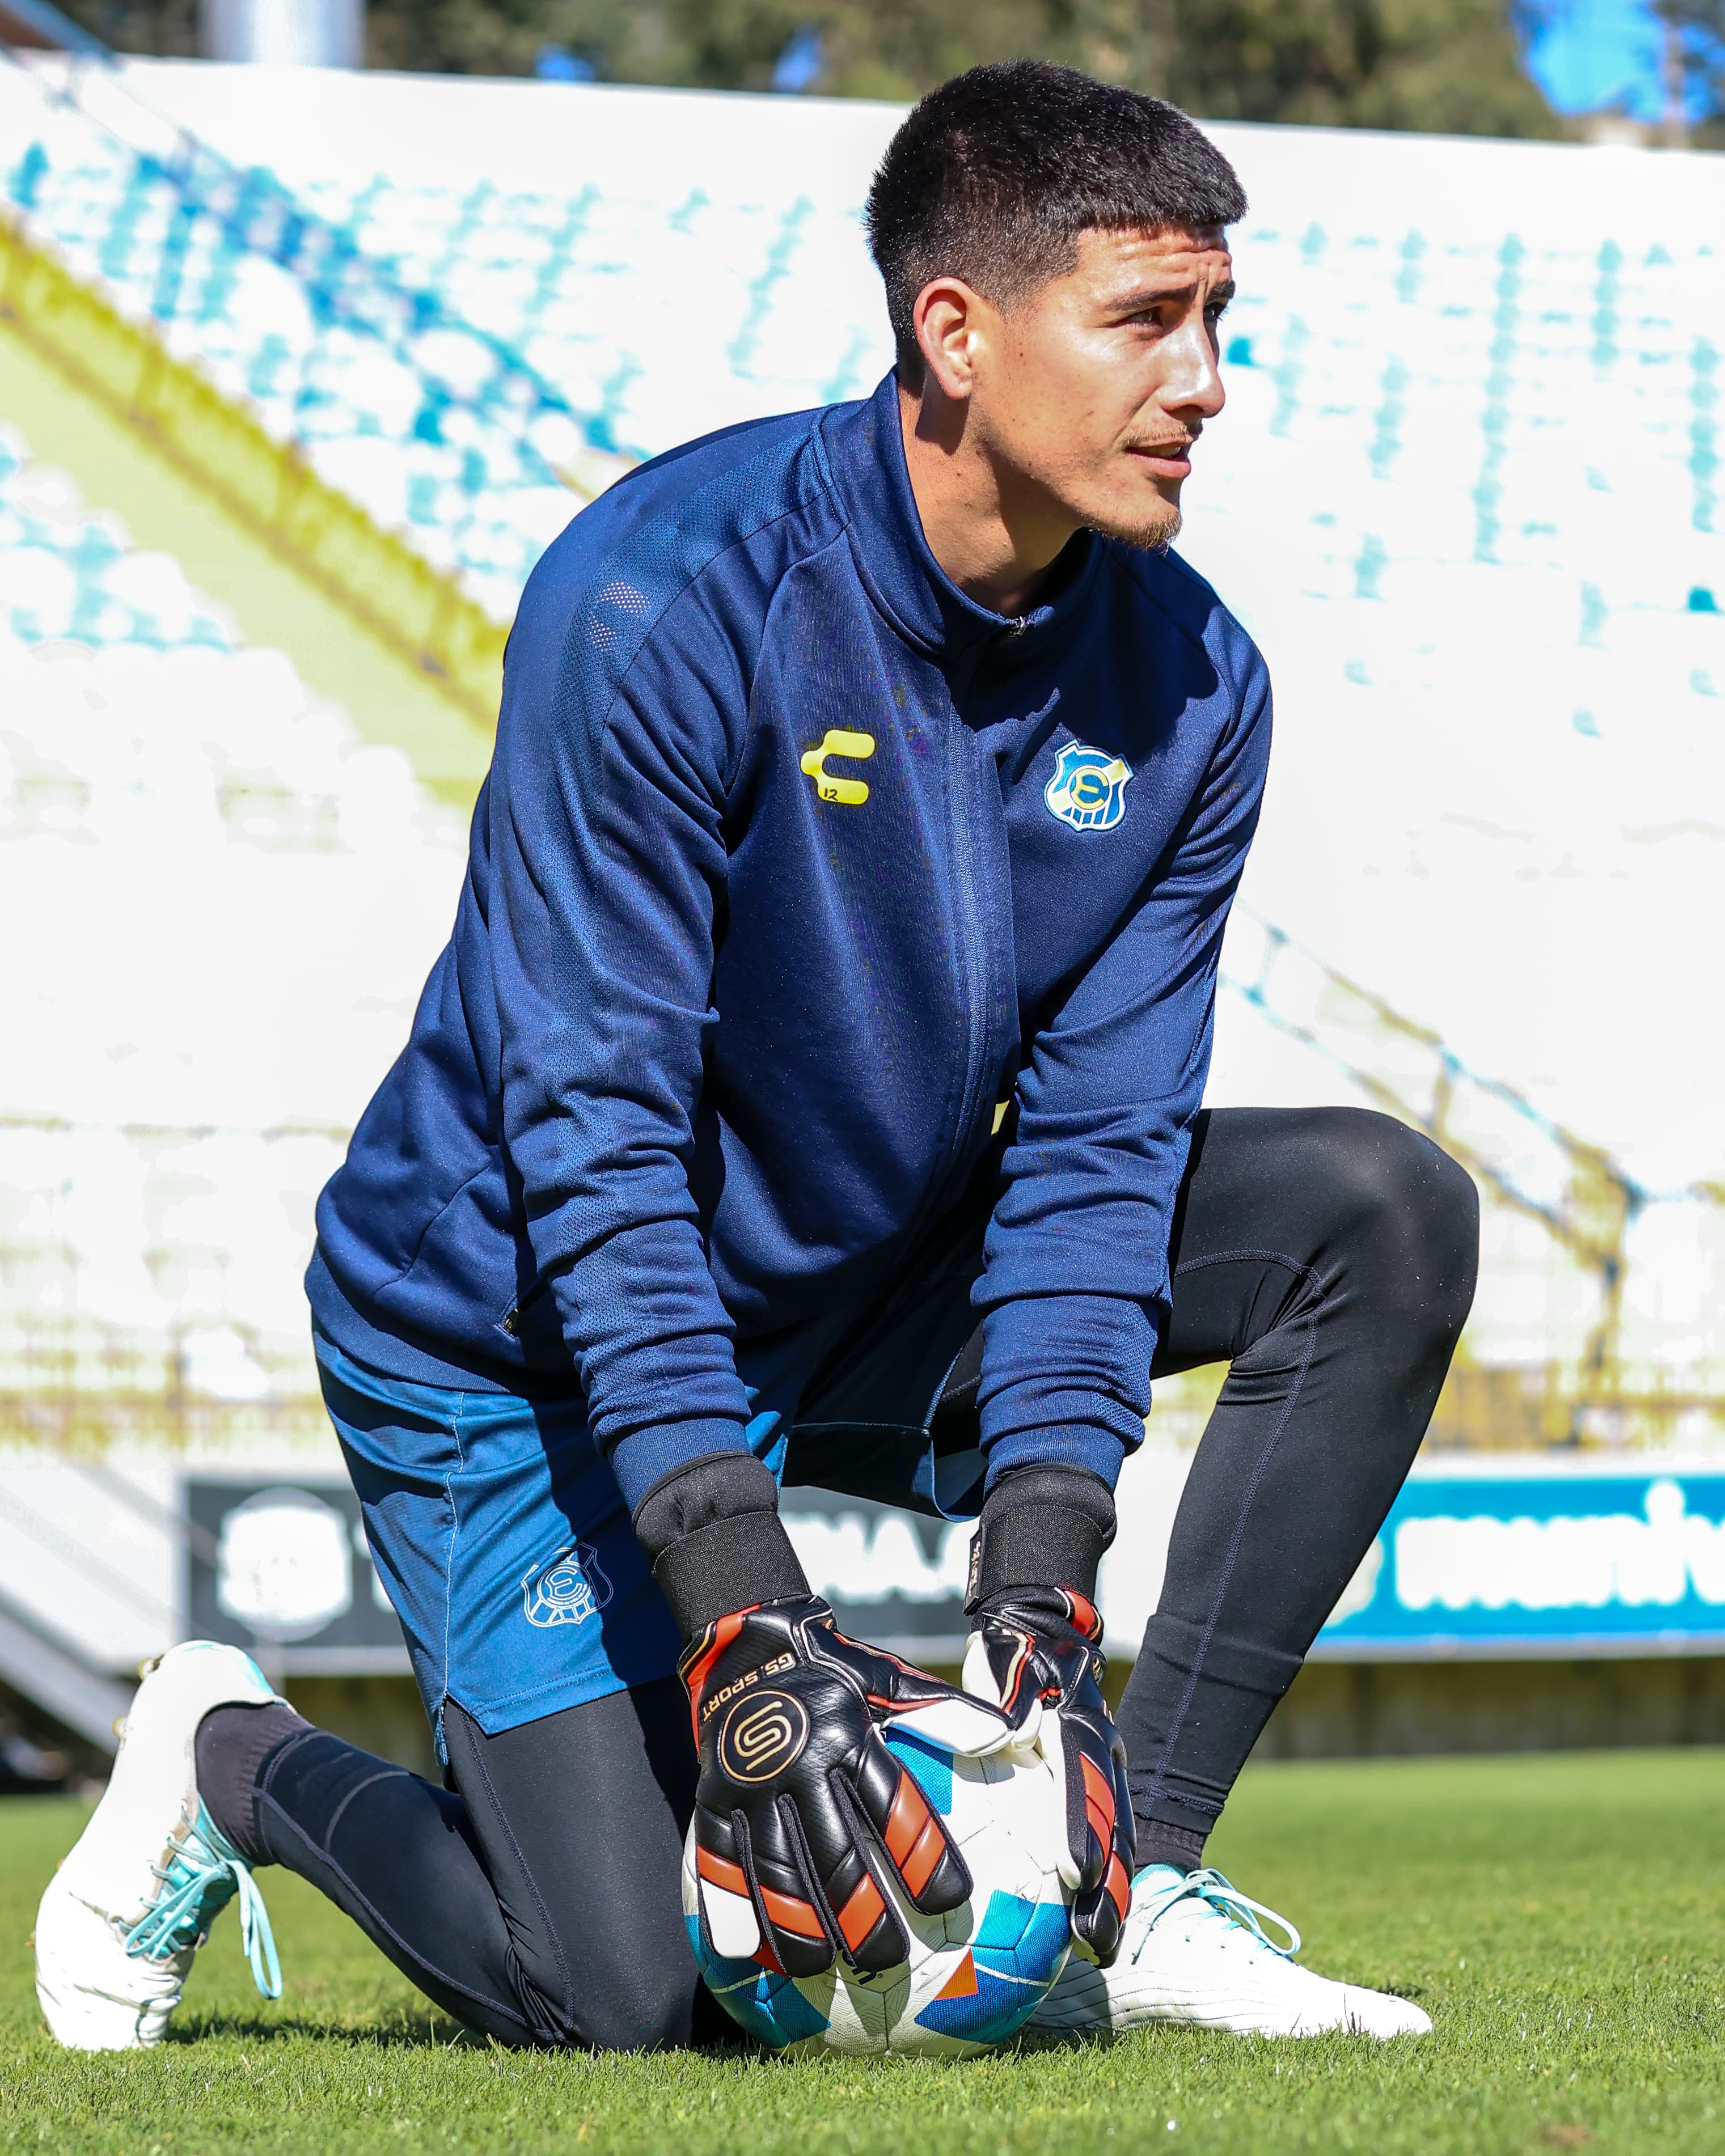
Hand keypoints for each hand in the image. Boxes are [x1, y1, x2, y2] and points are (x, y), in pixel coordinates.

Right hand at [681, 1594, 1016, 1976]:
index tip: (948, 1903)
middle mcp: (799, 1762)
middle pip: (834, 1852)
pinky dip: (734, 1908)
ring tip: (821, 1968)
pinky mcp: (711, 1796)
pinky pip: (717, 1860)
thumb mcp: (890, 1680)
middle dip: (861, 1912)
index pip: (893, 1806)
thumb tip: (1015, 1731)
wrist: (749, 1643)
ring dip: (797, 1923)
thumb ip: (945, 1713)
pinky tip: (754, 1952)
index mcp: (849, 1734)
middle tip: (885, 1958)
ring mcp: (750, 1783)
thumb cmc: (836, 1672)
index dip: (923, 1857)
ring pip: (774, 1867)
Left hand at [964, 1584, 1134, 1965]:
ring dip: (1109, 1896)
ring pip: (1113, 1845)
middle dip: (1112, 1885)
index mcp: (1086, 1731)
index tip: (1081, 1868)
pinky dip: (1091, 1888)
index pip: (1091, 1784)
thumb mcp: (1014, 1666)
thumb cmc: (1016, 1659)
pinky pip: (1094, 1847)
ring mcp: (1101, 1783)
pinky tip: (1073, 1934)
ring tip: (1099, 1948)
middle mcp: (1103, 1763)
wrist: (1039, 1642)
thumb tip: (1011, 1731)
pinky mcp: (1089, 1801)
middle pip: (1114, 1829)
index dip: (1089, 1827)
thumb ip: (1013, 1697)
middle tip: (1099, 1937)